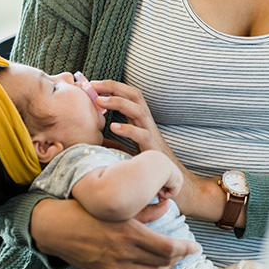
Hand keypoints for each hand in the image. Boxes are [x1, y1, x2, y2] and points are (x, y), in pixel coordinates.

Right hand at [31, 199, 199, 268]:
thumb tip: (169, 207)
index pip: (168, 247)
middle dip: (179, 258)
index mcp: (130, 233)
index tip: (195, 247)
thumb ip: (146, 210)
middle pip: (163, 261)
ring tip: (174, 262)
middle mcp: (125, 253)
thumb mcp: (118, 207)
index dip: (186, 249)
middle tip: (185, 251)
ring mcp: (116, 268)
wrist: (58, 228)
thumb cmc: (87, 212)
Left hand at [91, 80, 202, 213]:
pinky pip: (142, 135)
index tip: (92, 85)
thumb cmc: (150, 166)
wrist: (176, 183)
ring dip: (118, 102)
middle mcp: (148, 124)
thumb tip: (94, 138)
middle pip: (134, 95)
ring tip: (99, 101)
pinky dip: (128, 129)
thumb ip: (116, 141)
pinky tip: (113, 127)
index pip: (129, 96)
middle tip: (92, 85)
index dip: (112, 87)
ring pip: (138, 110)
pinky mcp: (154, 150)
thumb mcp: (130, 148)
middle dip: (113, 87)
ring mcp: (152, 135)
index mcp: (142, 121)